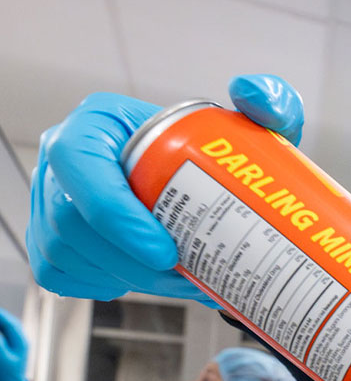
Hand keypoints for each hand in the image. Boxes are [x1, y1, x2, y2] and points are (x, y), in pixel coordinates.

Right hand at [0, 309, 28, 380]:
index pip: (11, 324)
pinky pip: (6, 331)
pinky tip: (0, 324)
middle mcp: (21, 339)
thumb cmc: (8, 373)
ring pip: (7, 326)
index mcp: (22, 342)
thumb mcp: (3, 359)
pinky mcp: (12, 343)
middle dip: (1, 316)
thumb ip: (0, 345)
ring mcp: (17, 340)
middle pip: (10, 323)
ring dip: (1, 321)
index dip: (1, 316)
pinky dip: (1, 326)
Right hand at [26, 74, 304, 303]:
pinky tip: (151, 281)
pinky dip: (109, 286)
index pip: (80, 165)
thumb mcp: (247, 128)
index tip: (168, 251)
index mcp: (96, 125)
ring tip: (182, 283)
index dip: (116, 215)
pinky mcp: (52, 241)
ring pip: (69, 254)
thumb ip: (269, 101)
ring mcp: (50, 203)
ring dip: (128, 279)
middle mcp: (63, 163)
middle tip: (188, 278)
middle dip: (131, 263)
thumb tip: (251, 94)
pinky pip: (66, 276)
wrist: (195, 182)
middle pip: (71, 223)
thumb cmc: (210, 153)